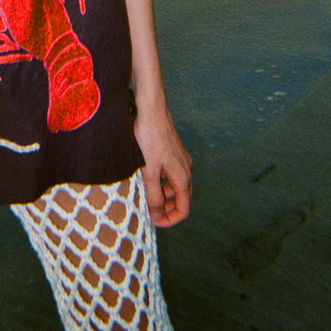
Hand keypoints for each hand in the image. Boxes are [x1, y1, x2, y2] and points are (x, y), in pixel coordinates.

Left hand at [134, 102, 192, 227]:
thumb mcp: (149, 171)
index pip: (184, 209)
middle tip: (148, 212)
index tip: (154, 222)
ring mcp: (180, 158)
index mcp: (183, 177)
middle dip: (166, 209)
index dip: (170, 220)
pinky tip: (146, 177)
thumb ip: (153, 196)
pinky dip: (161, 181)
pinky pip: (170, 173)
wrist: (151, 109)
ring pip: (175, 185)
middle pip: (181, 198)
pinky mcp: (173, 150)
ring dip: (163, 195)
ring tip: (144, 195)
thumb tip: (157, 217)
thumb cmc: (149, 138)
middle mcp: (186, 169)